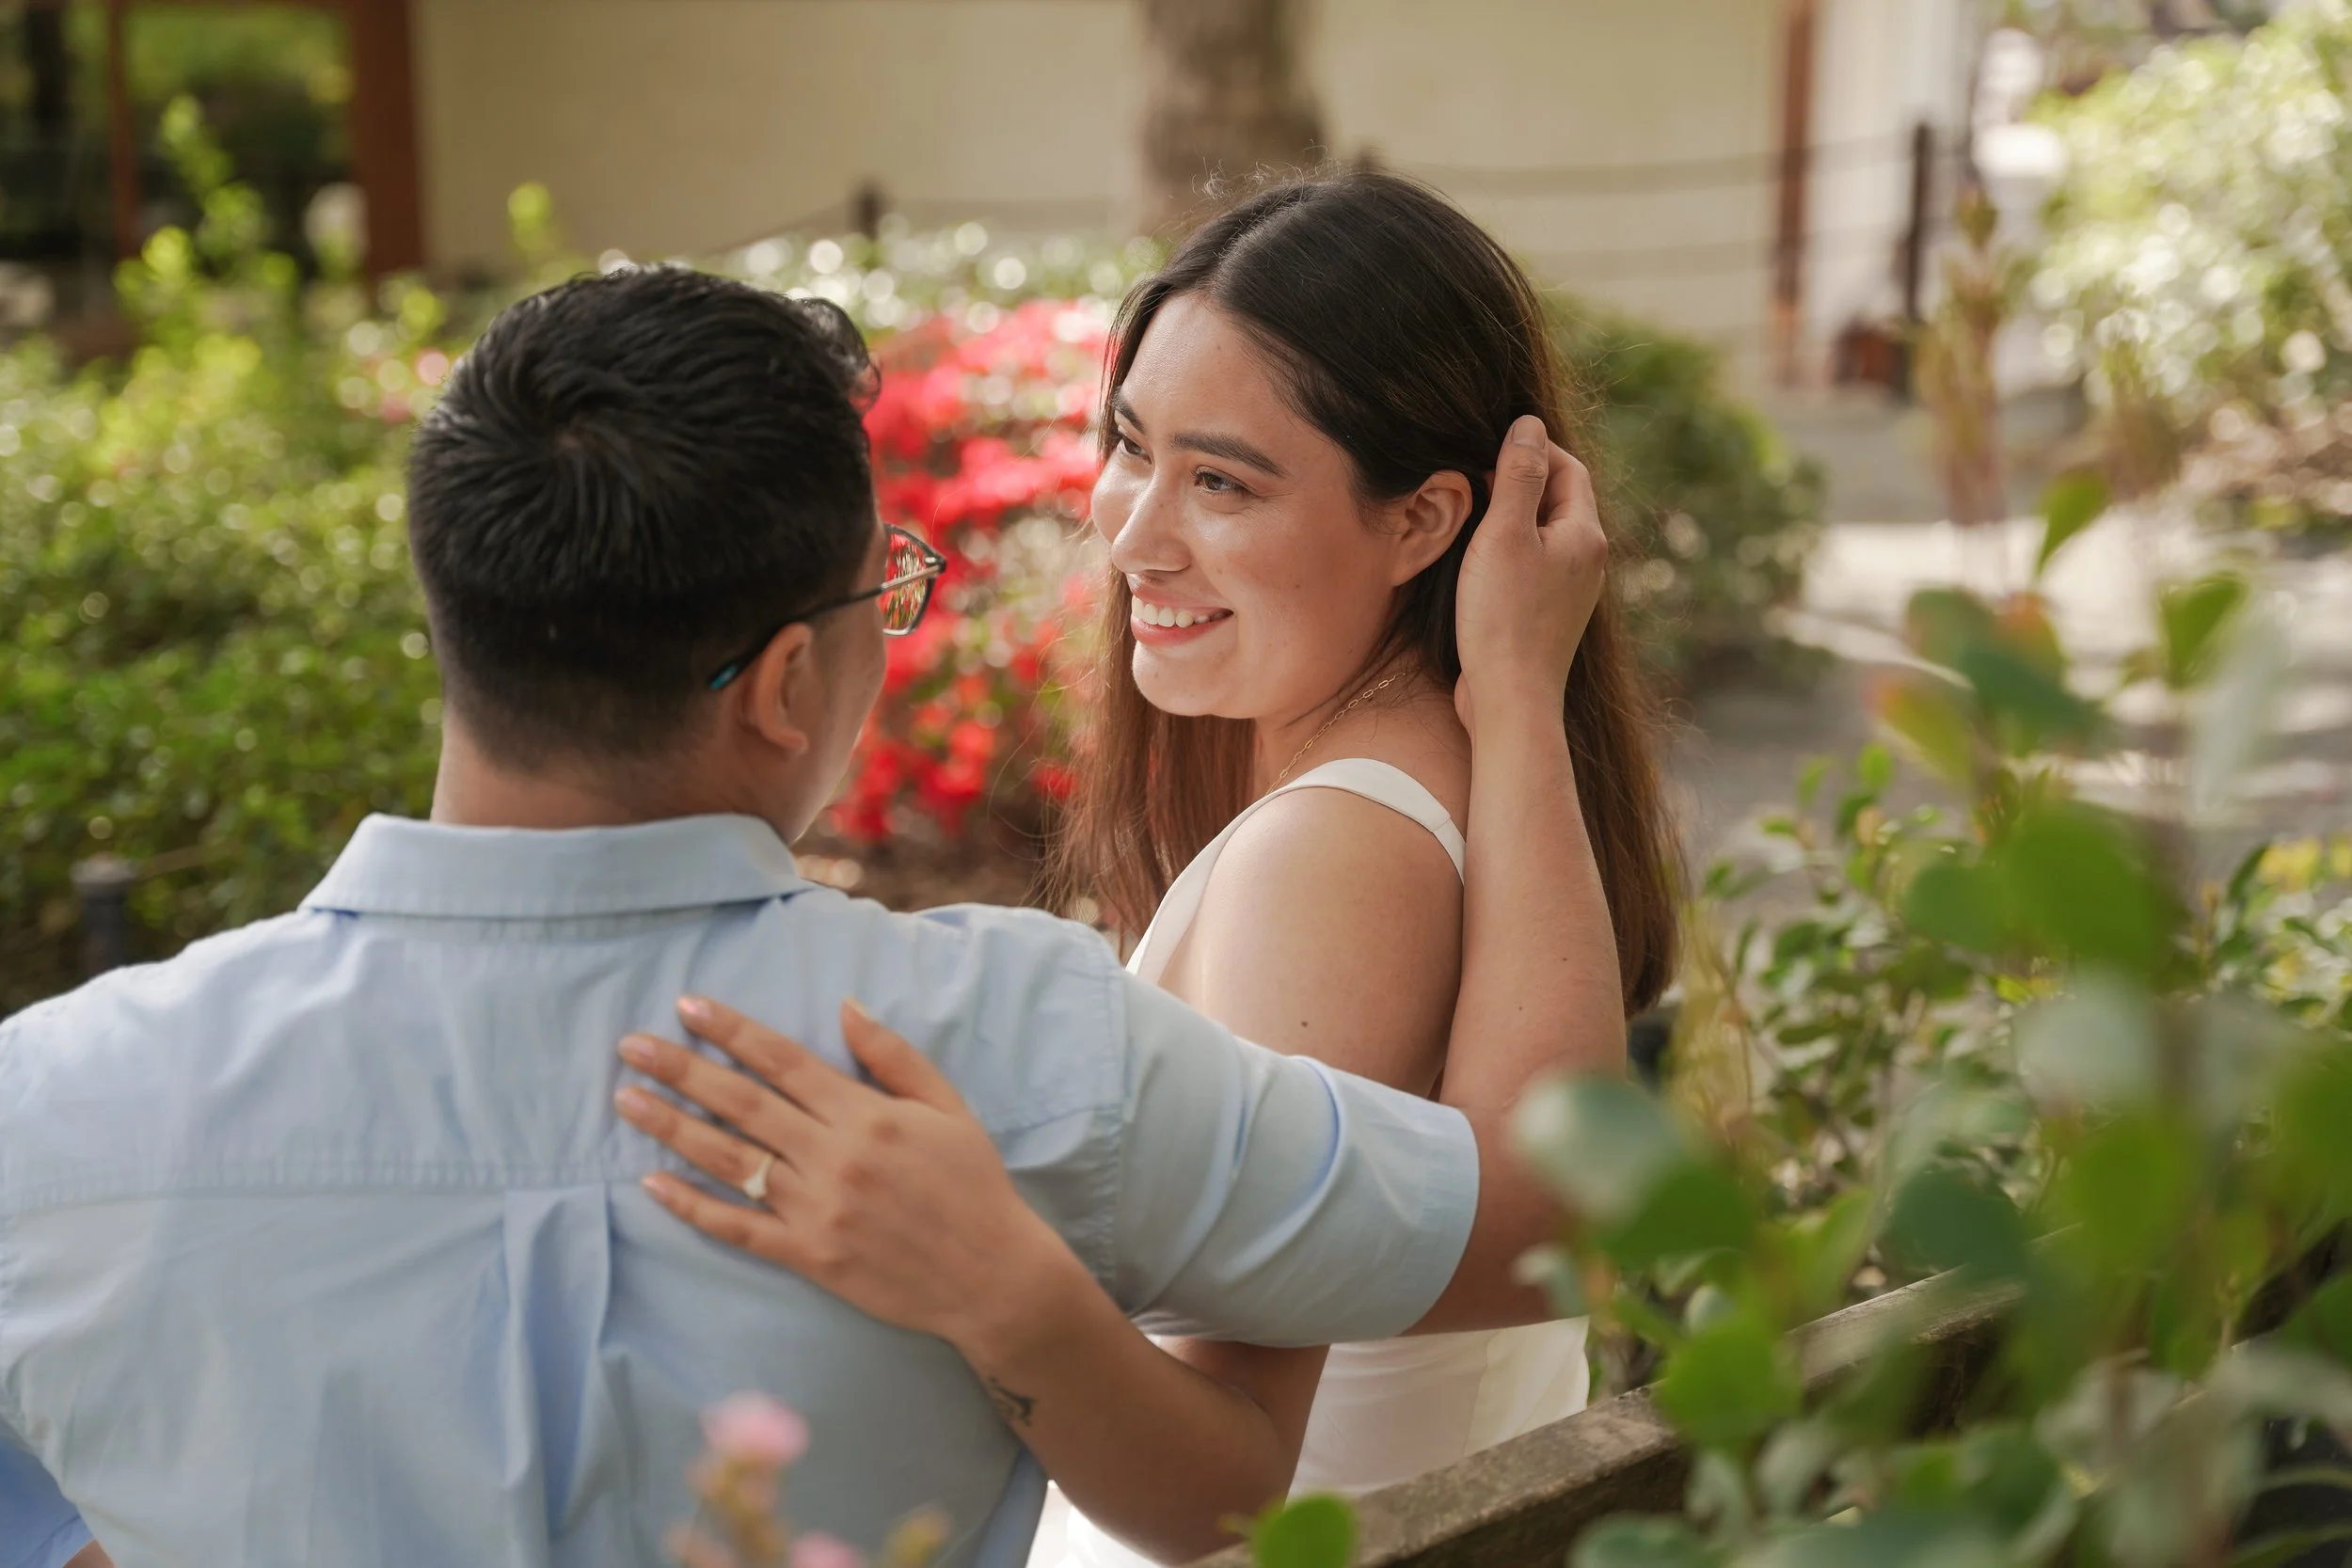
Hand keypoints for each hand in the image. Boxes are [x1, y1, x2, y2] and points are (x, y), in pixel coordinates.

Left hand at [614, 995, 1078, 1357]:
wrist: (992, 1275)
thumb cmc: (973, 1184)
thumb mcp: (948, 1107)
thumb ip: (893, 1056)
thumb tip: (844, 1007)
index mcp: (866, 1113)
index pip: (783, 1060)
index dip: (731, 1030)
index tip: (686, 1006)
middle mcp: (833, 1157)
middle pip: (741, 1103)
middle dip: (680, 1070)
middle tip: (629, 1046)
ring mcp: (816, 1210)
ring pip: (729, 1161)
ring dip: (671, 1128)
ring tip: (626, 1100)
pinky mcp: (808, 1257)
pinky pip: (738, 1228)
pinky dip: (692, 1207)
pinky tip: (652, 1185)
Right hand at [1452, 414, 1606, 735]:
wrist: (1509, 700)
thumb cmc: (1503, 618)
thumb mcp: (1504, 535)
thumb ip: (1517, 477)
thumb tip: (1529, 424)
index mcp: (1585, 534)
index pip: (1567, 468)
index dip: (1531, 448)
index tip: (1488, 444)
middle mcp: (1587, 560)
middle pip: (1558, 499)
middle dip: (1520, 480)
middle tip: (1473, 473)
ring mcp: (1570, 590)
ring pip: (1543, 533)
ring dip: (1511, 516)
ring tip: (1471, 512)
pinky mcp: (1547, 614)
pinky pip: (1532, 564)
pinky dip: (1508, 550)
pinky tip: (1477, 559)